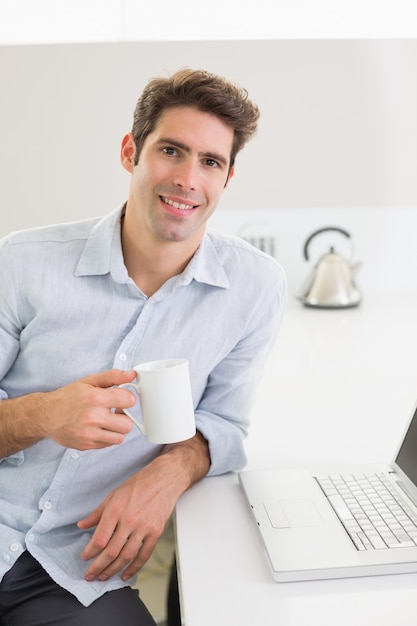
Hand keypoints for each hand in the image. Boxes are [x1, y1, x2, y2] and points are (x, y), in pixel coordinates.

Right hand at [41, 369, 136, 449]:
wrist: (45, 415)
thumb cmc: (68, 397)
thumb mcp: (89, 381)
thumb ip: (112, 377)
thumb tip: (131, 374)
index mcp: (95, 398)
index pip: (129, 400)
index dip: (127, 398)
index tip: (121, 398)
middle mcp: (92, 417)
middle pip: (127, 424)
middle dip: (124, 417)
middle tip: (114, 412)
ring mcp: (89, 434)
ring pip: (120, 437)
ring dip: (116, 429)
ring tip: (106, 421)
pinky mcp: (86, 445)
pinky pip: (108, 444)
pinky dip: (106, 437)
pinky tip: (98, 428)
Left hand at [78, 432, 210, 581]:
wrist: (164, 478)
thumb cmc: (139, 484)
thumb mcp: (113, 495)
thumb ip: (97, 513)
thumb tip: (82, 525)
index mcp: (116, 510)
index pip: (99, 538)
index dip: (90, 552)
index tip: (84, 557)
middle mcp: (129, 520)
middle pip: (111, 551)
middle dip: (98, 567)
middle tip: (90, 575)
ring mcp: (144, 527)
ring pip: (126, 556)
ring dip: (113, 570)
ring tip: (104, 577)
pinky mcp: (156, 532)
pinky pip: (144, 555)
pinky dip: (134, 568)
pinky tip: (125, 574)